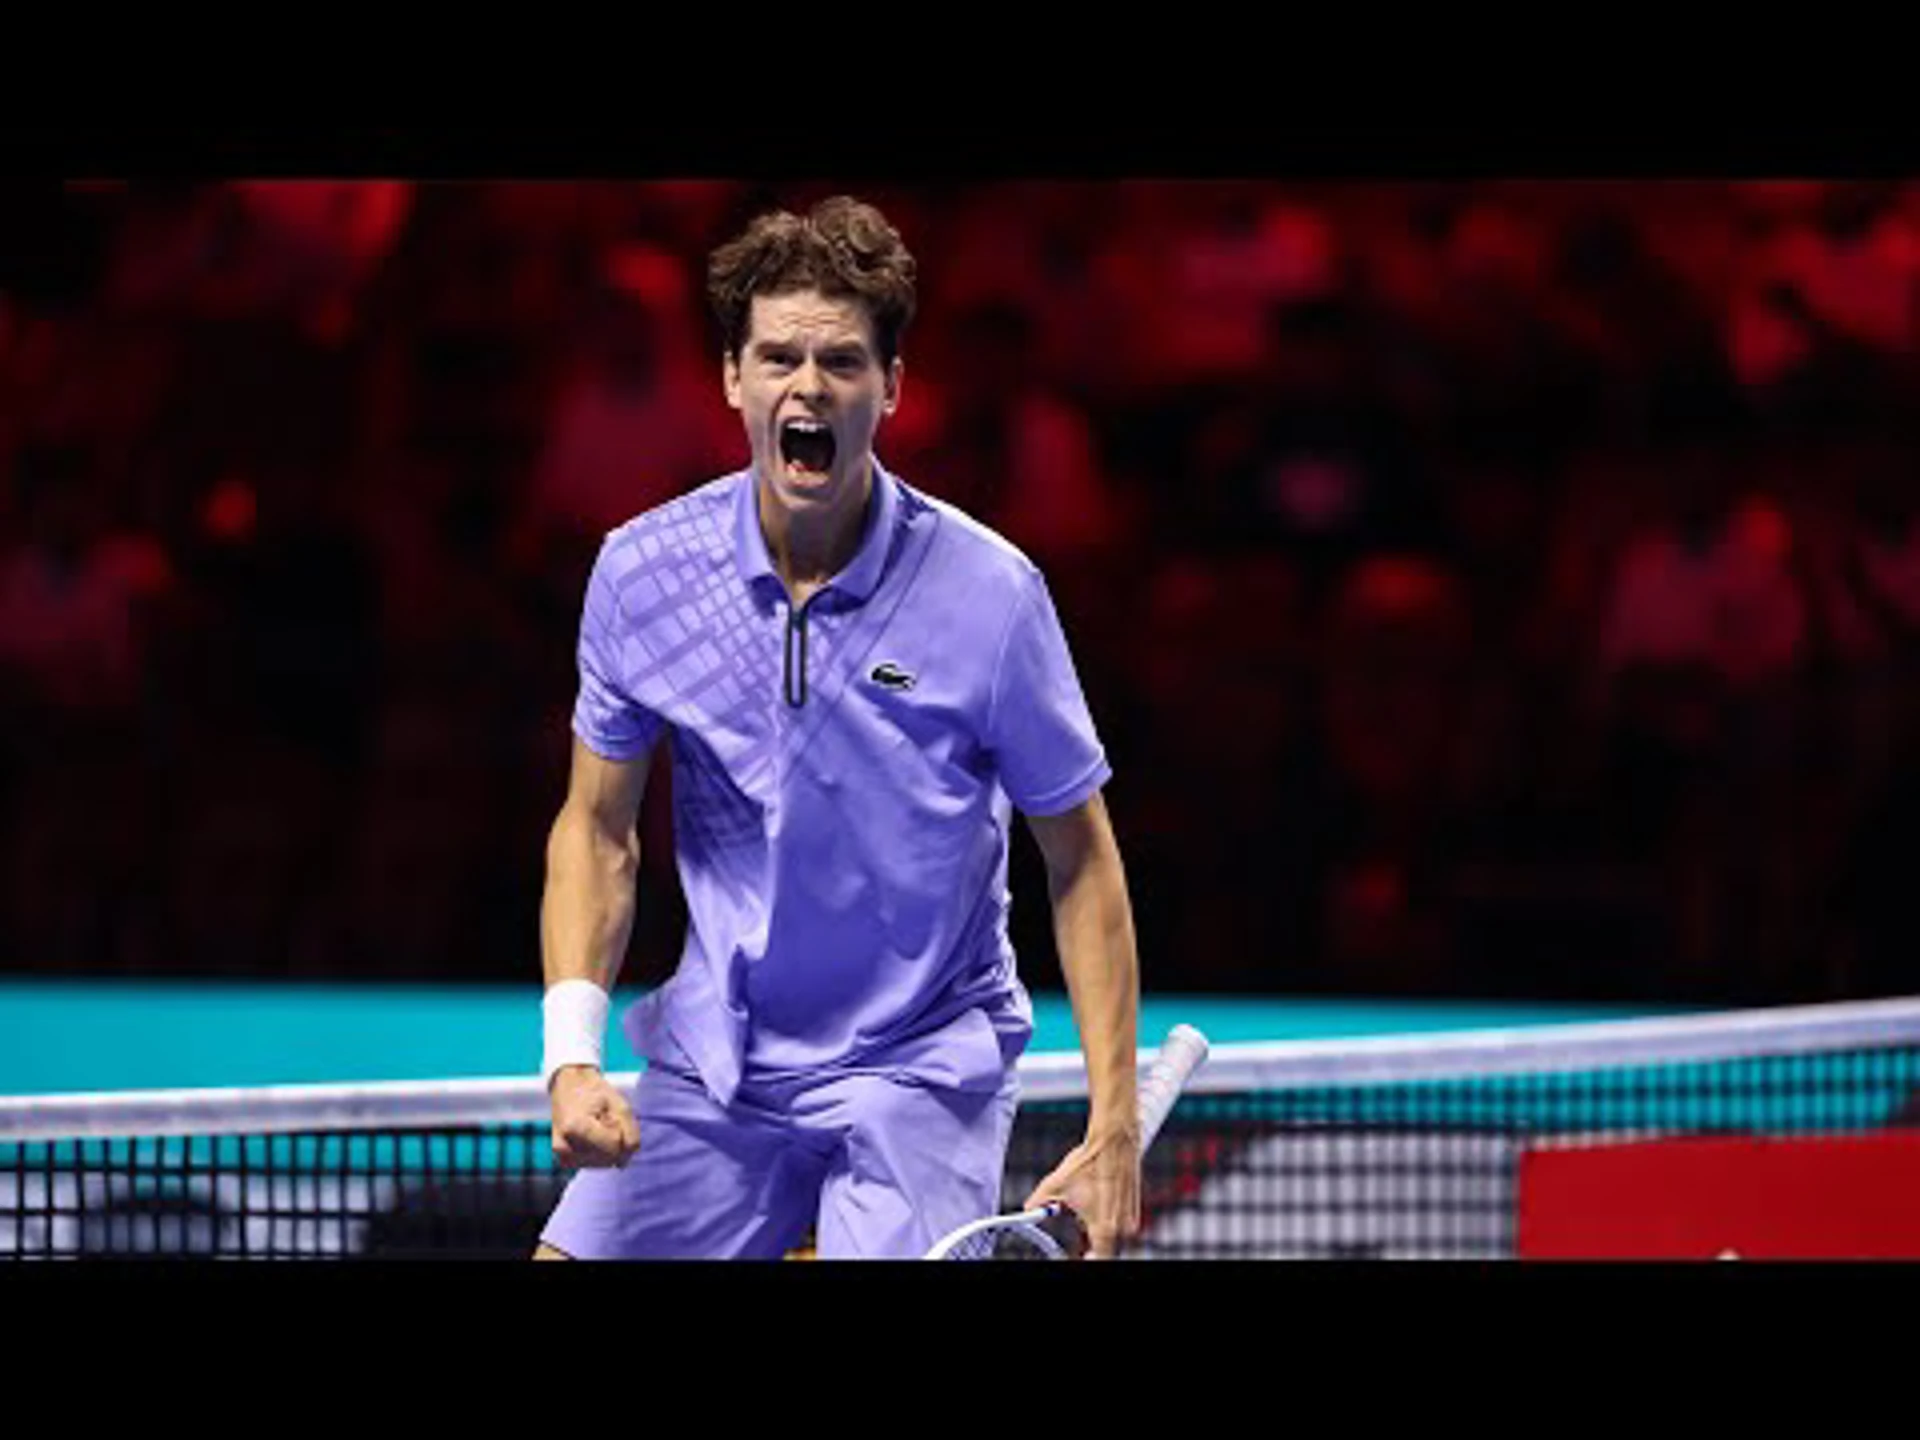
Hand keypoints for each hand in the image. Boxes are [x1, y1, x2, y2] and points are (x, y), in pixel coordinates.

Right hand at [548, 1066, 639, 1168]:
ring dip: (607, 1147)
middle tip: (603, 1119)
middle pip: (609, 1157)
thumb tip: (623, 1164)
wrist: (569, 1087)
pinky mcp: (563, 1160)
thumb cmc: (596, 1093)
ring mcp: (562, 1156)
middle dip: (614, 1140)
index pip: (614, 1145)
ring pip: (603, 1163)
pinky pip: (594, 1164)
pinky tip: (592, 1137)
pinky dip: (599, 1152)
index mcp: (575, 1127)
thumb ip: (630, 1133)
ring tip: (596, 1126)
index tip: (610, 1115)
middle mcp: (564, 1146)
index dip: (620, 1130)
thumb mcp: (620, 1104)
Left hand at [1022, 1123, 1140, 1259]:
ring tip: (1087, 1210)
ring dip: (1101, 1235)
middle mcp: (1121, 1228)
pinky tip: (1098, 1204)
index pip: (1097, 1260)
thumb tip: (1027, 1208)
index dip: (1085, 1260)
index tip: (1076, 1256)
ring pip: (1114, 1240)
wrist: (1114, 1142)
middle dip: (1090, 1247)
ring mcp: (1130, 1220)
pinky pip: (1121, 1228)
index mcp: (1103, 1228)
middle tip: (1078, 1239)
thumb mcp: (1056, 1183)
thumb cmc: (1089, 1162)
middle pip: (1106, 1251)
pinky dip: (1109, 1223)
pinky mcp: (1134, 1211)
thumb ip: (1040, 1202)